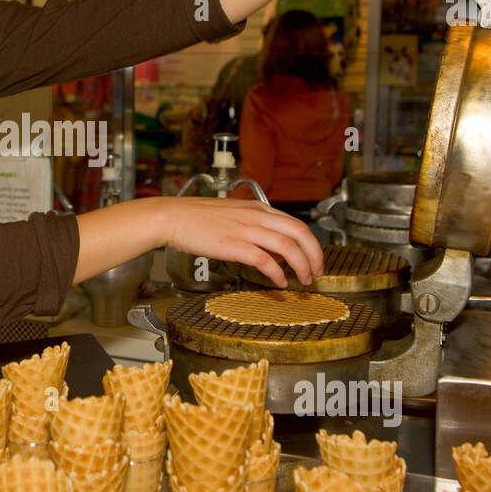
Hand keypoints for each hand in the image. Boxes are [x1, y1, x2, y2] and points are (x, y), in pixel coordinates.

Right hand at [162, 196, 323, 287]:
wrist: (173, 217)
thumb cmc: (197, 219)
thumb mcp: (234, 216)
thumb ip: (256, 228)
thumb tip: (274, 249)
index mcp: (258, 208)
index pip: (296, 223)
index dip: (311, 243)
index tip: (314, 259)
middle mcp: (256, 216)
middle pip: (299, 232)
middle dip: (314, 254)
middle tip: (317, 272)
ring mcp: (245, 230)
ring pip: (287, 246)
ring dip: (301, 265)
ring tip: (303, 280)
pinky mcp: (234, 245)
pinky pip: (265, 260)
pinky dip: (277, 273)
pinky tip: (279, 283)